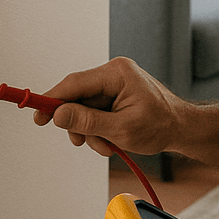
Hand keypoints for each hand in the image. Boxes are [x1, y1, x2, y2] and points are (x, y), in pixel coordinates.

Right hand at [36, 56, 182, 155]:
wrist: (181, 129)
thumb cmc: (160, 125)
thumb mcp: (121, 129)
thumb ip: (88, 121)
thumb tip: (58, 115)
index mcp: (116, 73)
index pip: (74, 83)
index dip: (52, 99)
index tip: (36, 115)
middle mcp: (113, 74)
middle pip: (77, 98)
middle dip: (79, 124)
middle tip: (82, 141)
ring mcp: (114, 84)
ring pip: (84, 109)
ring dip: (90, 132)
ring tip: (108, 145)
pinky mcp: (115, 95)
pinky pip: (94, 112)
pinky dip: (98, 130)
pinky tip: (111, 141)